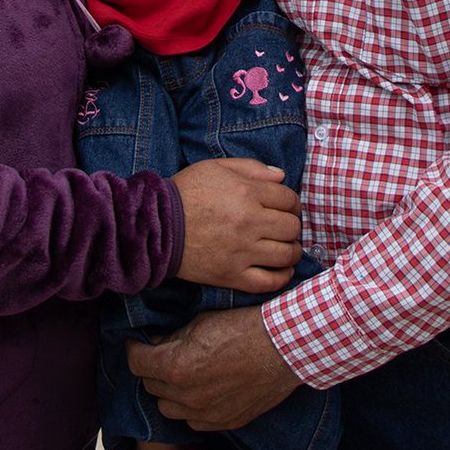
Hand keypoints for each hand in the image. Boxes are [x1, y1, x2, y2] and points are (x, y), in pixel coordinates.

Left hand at [127, 305, 300, 429]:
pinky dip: (191, 406)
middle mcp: (187, 396)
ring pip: (169, 408)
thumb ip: (172, 337)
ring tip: (181, 373)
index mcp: (176, 367)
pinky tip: (201, 389)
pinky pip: (194, 420)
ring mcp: (206, 413)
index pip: (136, 363)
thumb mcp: (200, 322)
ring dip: (169, 390)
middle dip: (152, 368)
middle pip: (151, 385)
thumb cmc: (243, 327)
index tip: (137, 343)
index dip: (134, 349)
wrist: (282, 347)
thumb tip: (155, 343)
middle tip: (162, 353)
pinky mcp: (224, 422)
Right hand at [172, 158, 300, 292]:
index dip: (291, 202)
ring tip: (286, 247)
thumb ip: (250, 167)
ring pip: (287, 255)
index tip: (286, 206)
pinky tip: (282, 269)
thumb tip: (281, 176)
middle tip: (284, 226)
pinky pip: (269, 282)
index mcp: (246, 193)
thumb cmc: (186, 192)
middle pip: (292, 227)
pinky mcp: (232, 275)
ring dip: (292, 250)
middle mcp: (249, 222)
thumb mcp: (215, 167)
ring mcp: (242, 251)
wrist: (157, 224)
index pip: (289, 199)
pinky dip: (282, 277)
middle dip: (292, 225)